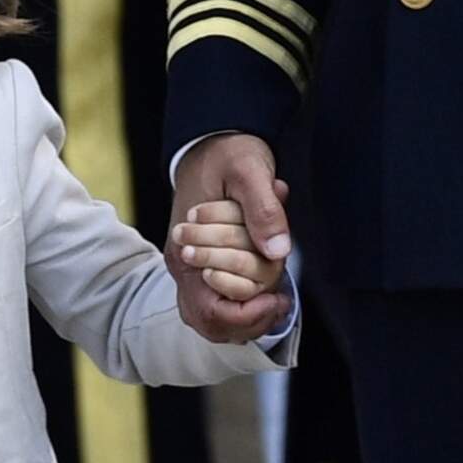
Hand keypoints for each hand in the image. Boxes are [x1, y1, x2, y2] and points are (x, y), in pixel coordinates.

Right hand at [166, 132, 290, 342]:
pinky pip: (216, 302)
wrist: (211, 140)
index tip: (278, 298)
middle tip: (278, 302)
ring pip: (212, 318)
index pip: (213, 309)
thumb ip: (264, 209)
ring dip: (244, 317)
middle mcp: (183, 264)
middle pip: (210, 322)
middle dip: (248, 321)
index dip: (248, 314)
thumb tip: (277, 252)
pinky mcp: (200, 263)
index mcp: (186, 246)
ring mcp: (189, 266)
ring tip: (272, 301)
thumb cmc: (230, 154)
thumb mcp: (249, 170)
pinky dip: (240, 306)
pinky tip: (264, 293)